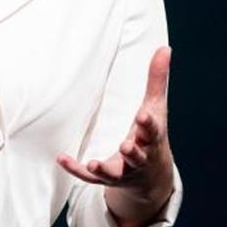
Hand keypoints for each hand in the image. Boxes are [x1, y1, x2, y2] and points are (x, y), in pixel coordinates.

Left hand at [56, 46, 174, 226]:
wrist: (150, 175)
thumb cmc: (150, 133)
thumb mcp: (155, 107)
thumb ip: (156, 79)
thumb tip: (164, 48)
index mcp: (151, 139)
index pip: (152, 131)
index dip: (148, 124)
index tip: (143, 116)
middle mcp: (139, 158)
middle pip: (137, 156)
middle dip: (133, 151)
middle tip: (126, 145)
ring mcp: (123, 170)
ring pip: (114, 172)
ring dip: (104, 168)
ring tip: (94, 163)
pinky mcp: (107, 178)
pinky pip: (90, 178)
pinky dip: (76, 170)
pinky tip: (61, 158)